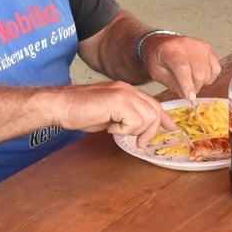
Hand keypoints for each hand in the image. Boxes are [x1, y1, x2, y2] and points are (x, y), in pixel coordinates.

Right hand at [54, 80, 173, 145]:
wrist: (60, 105)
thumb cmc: (79, 111)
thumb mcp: (108, 115)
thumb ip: (125, 117)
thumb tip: (138, 129)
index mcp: (126, 91)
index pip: (153, 103)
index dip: (163, 117)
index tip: (171, 127)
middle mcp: (128, 89)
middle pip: (154, 111)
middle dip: (150, 131)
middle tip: (139, 142)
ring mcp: (123, 93)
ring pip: (147, 118)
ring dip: (134, 130)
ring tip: (115, 129)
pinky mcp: (117, 101)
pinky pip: (134, 122)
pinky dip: (123, 130)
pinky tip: (109, 127)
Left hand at [143, 36, 220, 102]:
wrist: (161, 42)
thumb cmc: (157, 58)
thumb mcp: (156, 73)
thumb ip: (171, 83)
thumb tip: (186, 94)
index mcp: (170, 50)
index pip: (183, 68)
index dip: (187, 85)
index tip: (189, 97)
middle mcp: (186, 45)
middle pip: (198, 72)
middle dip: (194, 87)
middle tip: (186, 90)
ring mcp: (199, 45)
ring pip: (208, 72)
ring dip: (201, 83)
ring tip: (191, 81)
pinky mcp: (207, 48)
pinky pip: (216, 68)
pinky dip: (209, 77)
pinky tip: (200, 76)